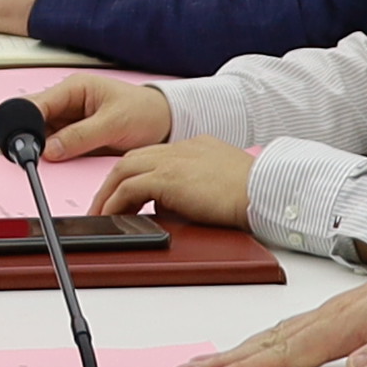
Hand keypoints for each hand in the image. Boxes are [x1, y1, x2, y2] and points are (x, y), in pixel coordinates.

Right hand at [33, 74, 174, 161]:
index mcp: (74, 88)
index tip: (22, 144)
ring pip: (41, 136)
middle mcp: (68, 103)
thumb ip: (80, 136)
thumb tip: (51, 148)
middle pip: (34, 120)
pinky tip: (57, 163)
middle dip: (29, 137)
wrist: (165, 124)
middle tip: (31, 157)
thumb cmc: (146, 112)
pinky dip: (53, 157)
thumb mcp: (114, 124)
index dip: (25, 123)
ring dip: (41, 149)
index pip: (38, 103)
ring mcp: (70, 121)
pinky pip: (56, 147)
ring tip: (46, 161)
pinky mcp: (76, 137)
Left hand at [98, 135, 259, 225]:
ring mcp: (172, 160)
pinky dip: (116, 204)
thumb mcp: (216, 188)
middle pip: (132, 160)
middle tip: (103, 207)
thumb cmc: (251, 195)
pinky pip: (128, 189)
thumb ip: (190, 191)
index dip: (134, 175)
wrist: (264, 191)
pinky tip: (113, 219)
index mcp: (194, 147)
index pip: (153, 157)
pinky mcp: (167, 178)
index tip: (125, 195)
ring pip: (124, 170)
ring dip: (109, 194)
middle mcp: (180, 148)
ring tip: (102, 216)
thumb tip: (167, 210)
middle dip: (113, 184)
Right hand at [187, 261, 366, 366]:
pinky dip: (260, 346)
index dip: (248, 366)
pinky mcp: (337, 317)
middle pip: (268, 342)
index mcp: (347, 320)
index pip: (288, 350)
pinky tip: (251, 354)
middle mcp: (330, 315)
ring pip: (274, 337)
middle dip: (225, 359)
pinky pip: (289, 334)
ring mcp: (331, 315)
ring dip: (237, 353)